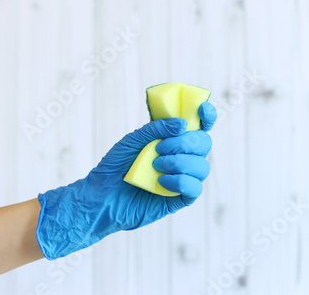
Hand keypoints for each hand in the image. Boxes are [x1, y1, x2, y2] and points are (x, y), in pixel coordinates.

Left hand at [36, 102, 216, 259]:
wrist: (101, 196)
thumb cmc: (116, 166)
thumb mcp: (133, 140)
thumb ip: (156, 128)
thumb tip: (182, 124)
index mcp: (174, 140)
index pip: (200, 125)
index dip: (207, 116)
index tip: (201, 110)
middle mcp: (183, 157)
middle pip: (204, 144)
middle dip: (185, 143)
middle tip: (159, 148)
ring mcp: (184, 178)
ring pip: (202, 166)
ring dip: (180, 162)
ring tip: (156, 166)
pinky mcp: (180, 198)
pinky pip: (195, 188)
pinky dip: (180, 181)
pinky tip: (160, 181)